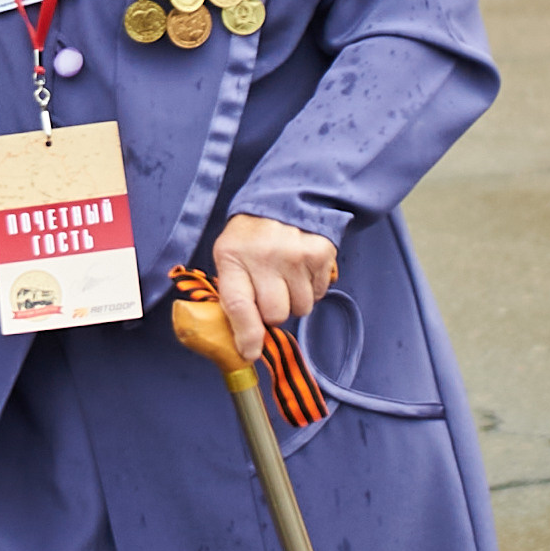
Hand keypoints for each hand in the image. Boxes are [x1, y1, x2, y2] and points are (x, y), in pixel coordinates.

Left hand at [211, 214, 336, 366]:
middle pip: (275, 314)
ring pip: (302, 308)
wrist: (286, 197)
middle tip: (269, 291)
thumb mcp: (229, 256)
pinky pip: (320, 293)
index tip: (250, 353)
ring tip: (286, 276)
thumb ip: (232, 295)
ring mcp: (295, 255)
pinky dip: (312, 287)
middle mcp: (265, 256)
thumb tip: (244, 345)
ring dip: (295, 300)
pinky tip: (301, 268)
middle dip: (273, 311)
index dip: (246, 335)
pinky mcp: (321, 254)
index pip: (239, 305)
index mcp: (232, 257)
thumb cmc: (251, 237)